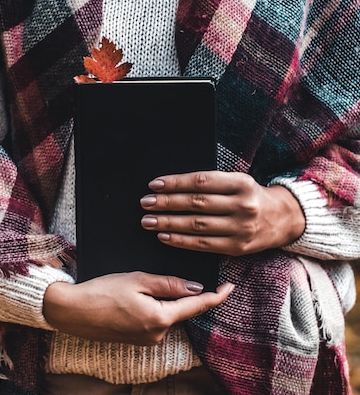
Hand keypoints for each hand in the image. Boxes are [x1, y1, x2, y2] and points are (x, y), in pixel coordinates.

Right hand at [43, 272, 233, 345]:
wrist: (72, 311)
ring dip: (162, 299)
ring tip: (136, 285)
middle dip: (179, 292)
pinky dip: (153, 307)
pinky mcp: (136, 339)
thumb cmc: (101, 292)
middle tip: (157, 275)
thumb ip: (169, 284)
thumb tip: (194, 286)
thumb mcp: (137, 279)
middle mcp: (157, 334)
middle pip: (181, 310)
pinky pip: (154, 320)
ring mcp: (147, 339)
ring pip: (167, 314)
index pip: (197, 306)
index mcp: (160, 318)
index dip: (216, 296)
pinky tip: (133, 297)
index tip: (230, 286)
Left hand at [140, 171, 305, 255]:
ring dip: (169, 222)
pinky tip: (164, 236)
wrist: (283, 218)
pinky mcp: (237, 247)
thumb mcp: (237, 182)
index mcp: (241, 183)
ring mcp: (241, 228)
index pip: (202, 181)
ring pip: (197, 225)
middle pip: (197, 203)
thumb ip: (211, 183)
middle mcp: (243, 205)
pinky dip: (180, 240)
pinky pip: (203, 245)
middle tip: (145, 203)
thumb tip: (171, 185)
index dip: (176, 183)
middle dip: (167, 203)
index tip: (154, 184)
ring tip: (148, 220)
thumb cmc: (250, 196)